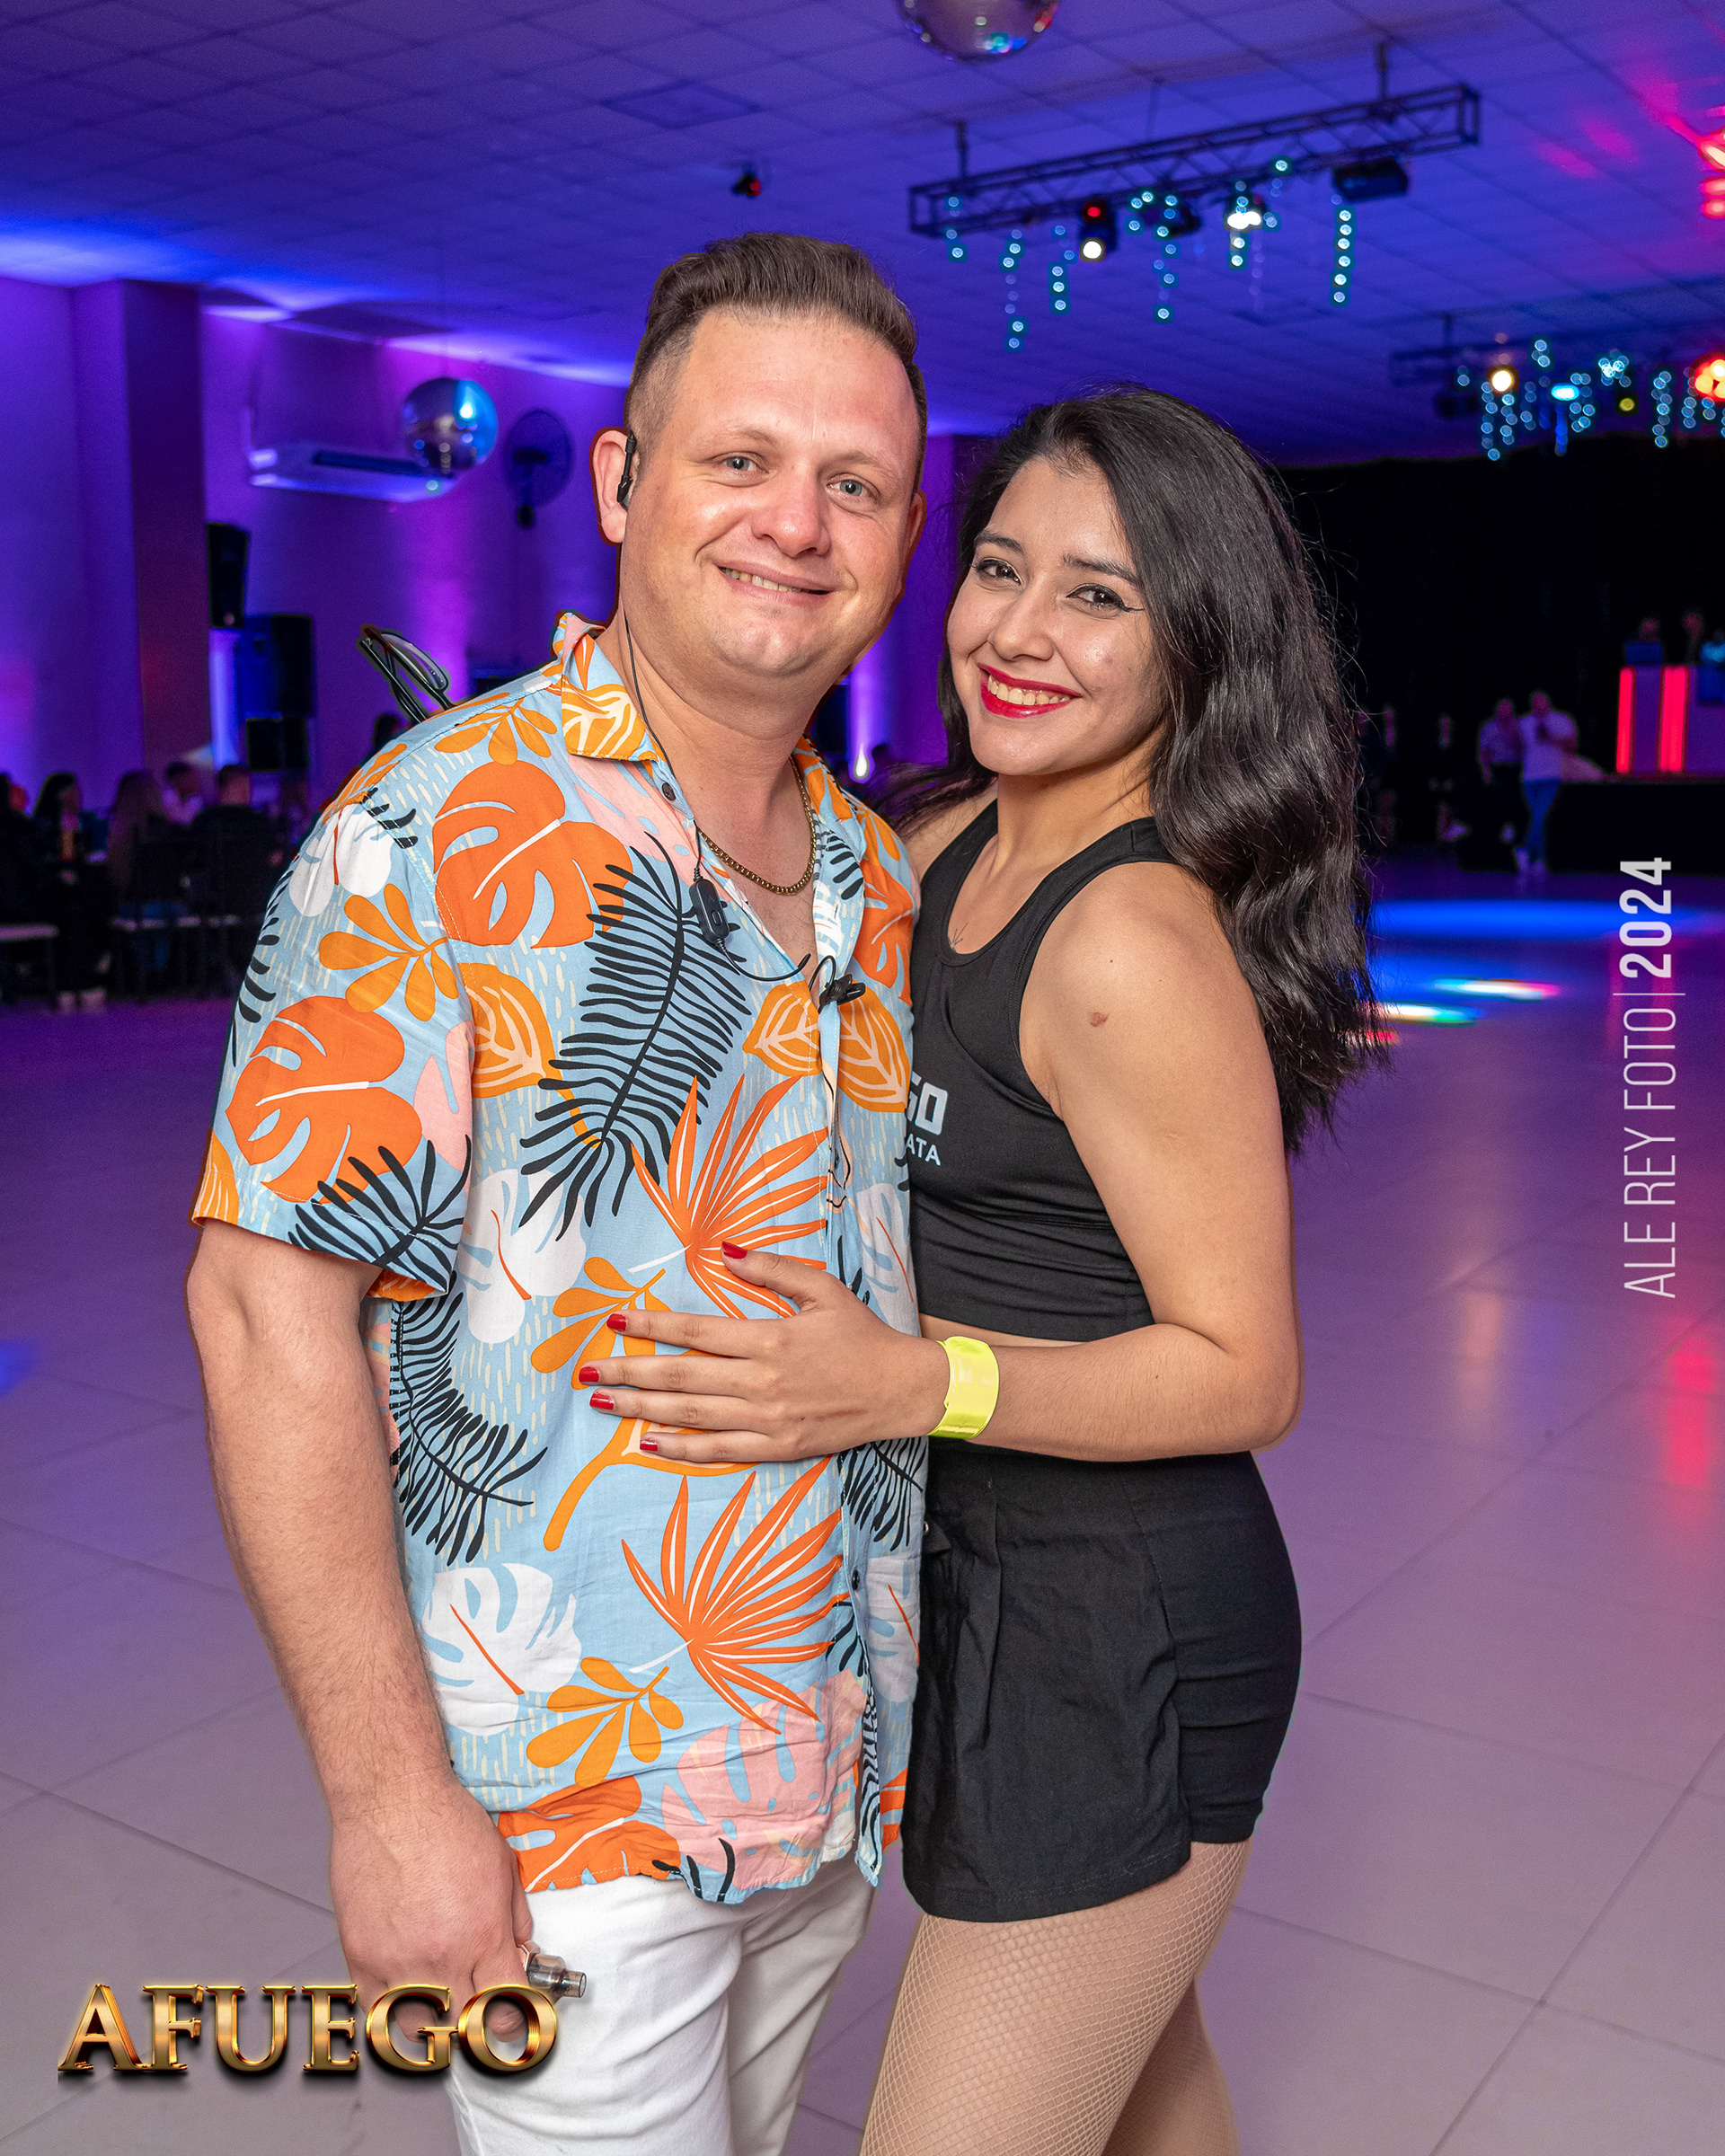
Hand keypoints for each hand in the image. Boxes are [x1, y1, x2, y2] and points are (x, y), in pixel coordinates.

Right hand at [329, 1772, 532, 2040]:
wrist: (392, 1798)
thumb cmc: (446, 1822)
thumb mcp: (503, 1867)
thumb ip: (515, 1921)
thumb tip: (521, 1956)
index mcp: (483, 1936)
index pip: (508, 2008)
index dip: (518, 2018)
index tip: (518, 2015)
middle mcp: (440, 1956)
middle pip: (464, 2027)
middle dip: (480, 2022)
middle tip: (482, 2004)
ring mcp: (396, 1961)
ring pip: (418, 2029)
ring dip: (435, 2022)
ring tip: (443, 1997)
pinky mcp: (360, 1957)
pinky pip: (376, 2009)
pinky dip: (394, 2008)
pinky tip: (407, 1988)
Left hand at [577, 1247, 948, 1462]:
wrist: (900, 1390)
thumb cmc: (862, 1336)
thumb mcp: (823, 1289)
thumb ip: (772, 1270)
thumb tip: (726, 1250)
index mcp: (771, 1338)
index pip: (695, 1332)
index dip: (650, 1326)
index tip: (613, 1322)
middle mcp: (762, 1381)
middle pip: (681, 1376)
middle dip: (629, 1371)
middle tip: (586, 1371)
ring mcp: (767, 1419)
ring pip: (691, 1415)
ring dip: (642, 1408)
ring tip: (603, 1401)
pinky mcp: (777, 1446)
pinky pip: (719, 1450)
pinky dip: (681, 1449)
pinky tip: (648, 1442)